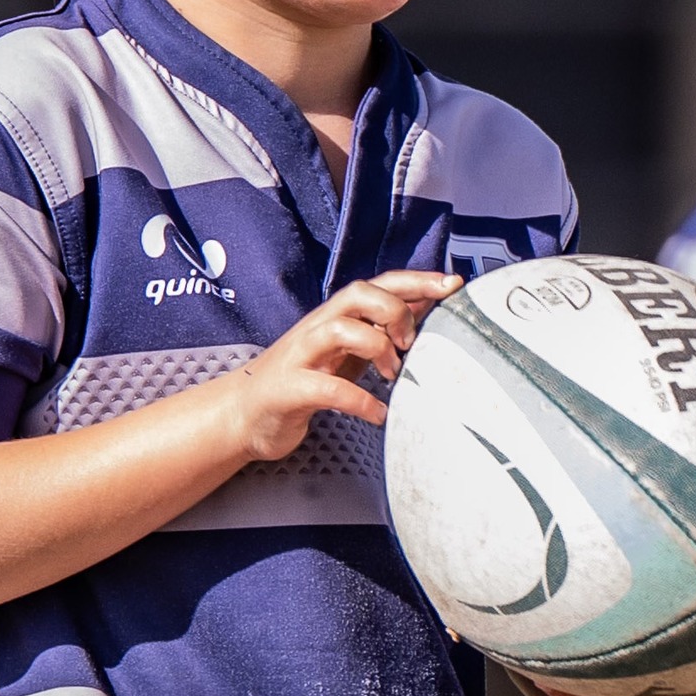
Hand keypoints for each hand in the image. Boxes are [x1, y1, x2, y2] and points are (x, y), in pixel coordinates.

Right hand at [219, 271, 459, 463]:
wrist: (243, 413)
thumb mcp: (344, 353)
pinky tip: (378, 415)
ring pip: (339, 329)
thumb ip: (379, 331)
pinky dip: (359, 401)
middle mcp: (318, 327)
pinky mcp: (289, 389)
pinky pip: (326, 388)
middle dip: (394, 310)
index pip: (379, 284)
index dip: (416, 281)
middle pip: (357, 294)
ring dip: (376, 347)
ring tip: (394, 375)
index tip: (452, 284)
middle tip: (411, 342)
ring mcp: (301, 356)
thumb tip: (426, 310)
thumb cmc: (303, 381)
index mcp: (335, 316)